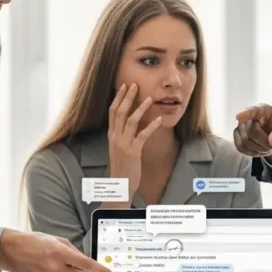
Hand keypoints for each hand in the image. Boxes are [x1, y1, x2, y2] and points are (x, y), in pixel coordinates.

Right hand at [0, 230, 115, 271]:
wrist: (12, 251)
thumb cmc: (36, 243)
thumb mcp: (57, 241)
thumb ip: (73, 252)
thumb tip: (86, 262)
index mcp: (60, 253)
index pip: (86, 264)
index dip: (100, 271)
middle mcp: (55, 268)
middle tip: (67, 264)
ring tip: (52, 267)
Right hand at [108, 83, 163, 200]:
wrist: (119, 186)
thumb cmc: (122, 168)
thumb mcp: (119, 149)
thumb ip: (123, 136)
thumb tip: (130, 124)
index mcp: (111, 135)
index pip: (112, 112)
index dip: (118, 98)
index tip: (124, 86)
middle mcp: (115, 137)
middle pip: (119, 112)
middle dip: (127, 97)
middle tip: (135, 84)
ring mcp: (123, 144)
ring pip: (130, 121)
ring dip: (140, 108)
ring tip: (149, 98)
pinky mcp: (133, 152)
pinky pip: (142, 136)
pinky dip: (151, 127)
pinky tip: (159, 120)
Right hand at [234, 104, 271, 164]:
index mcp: (263, 110)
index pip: (252, 110)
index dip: (245, 113)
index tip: (239, 116)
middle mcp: (249, 116)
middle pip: (250, 131)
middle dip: (263, 142)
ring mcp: (241, 126)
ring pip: (245, 141)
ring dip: (259, 149)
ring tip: (269, 148)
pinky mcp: (238, 136)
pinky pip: (240, 147)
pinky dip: (252, 153)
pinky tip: (260, 151)